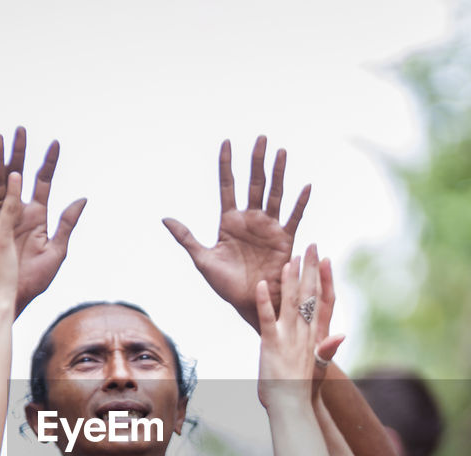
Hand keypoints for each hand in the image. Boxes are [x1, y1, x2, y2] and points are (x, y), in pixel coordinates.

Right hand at [0, 127, 86, 314]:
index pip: (43, 182)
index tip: (55, 142)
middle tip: (18, 130)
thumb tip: (82, 198)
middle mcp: (16, 210)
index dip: (49, 163)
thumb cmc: (35, 280)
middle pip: (17, 174)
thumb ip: (66, 225)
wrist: (11, 298)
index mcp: (36, 215)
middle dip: (18, 152)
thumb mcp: (55, 253)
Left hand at [163, 136, 309, 328]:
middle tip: (260, 138)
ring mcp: (268, 227)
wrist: (250, 303)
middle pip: (254, 183)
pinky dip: (299, 202)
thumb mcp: (203, 260)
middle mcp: (250, 219)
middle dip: (256, 161)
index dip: (226, 165)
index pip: (227, 186)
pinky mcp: (284, 239)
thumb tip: (165, 219)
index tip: (226, 143)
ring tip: (281, 152)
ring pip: (274, 194)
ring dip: (278, 173)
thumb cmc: (226, 285)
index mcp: (229, 222)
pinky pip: (294, 217)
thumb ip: (187, 238)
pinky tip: (305, 186)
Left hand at [255, 244, 341, 408]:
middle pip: (310, 295)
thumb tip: (341, 334)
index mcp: (315, 335)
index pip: (323, 300)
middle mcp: (305, 333)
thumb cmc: (301, 389)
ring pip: (291, 302)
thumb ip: (326, 348)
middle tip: (312, 246)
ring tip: (290, 257)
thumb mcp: (317, 367)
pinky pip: (267, 319)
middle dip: (311, 269)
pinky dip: (264, 301)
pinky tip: (261, 284)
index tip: (326, 259)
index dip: (325, 279)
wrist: (292, 407)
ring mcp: (288, 337)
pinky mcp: (271, 344)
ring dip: (291, 279)